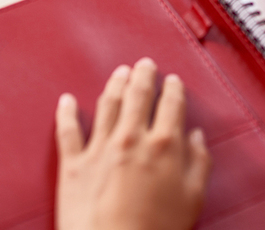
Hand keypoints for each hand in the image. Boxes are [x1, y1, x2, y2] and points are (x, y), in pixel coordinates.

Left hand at [55, 57, 210, 229]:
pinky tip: (67, 100)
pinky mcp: (74, 163)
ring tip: (119, 72)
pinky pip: (67, 130)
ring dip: (114, 84)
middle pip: (138, 95)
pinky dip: (66, 113)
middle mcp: (131, 138)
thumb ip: (199, 163)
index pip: (171, 104)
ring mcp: (100, 148)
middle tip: (145, 64)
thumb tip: (196, 138)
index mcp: (163, 145)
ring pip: (107, 104)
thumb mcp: (193, 200)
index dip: (172, 89)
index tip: (172, 81)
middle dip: (143, 75)